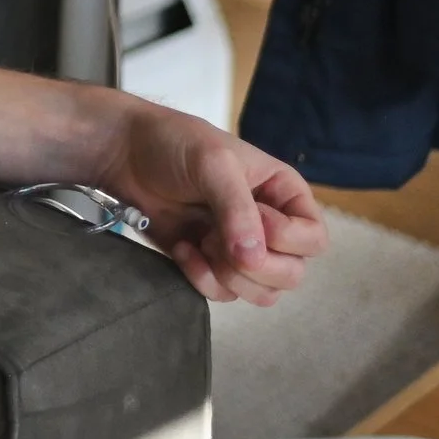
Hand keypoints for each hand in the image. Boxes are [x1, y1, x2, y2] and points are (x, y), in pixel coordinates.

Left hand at [93, 99, 327, 304]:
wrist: (124, 153)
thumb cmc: (173, 144)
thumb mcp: (212, 163)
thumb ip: (236, 209)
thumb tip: (253, 258)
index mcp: (284, 195)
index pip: (314, 239)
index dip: (285, 238)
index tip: (250, 214)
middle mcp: (271, 226)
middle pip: (292, 274)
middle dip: (254, 264)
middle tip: (216, 235)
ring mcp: (241, 249)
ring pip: (263, 293)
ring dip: (230, 276)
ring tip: (201, 240)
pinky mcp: (211, 264)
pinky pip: (225, 294)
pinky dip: (203, 280)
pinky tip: (182, 249)